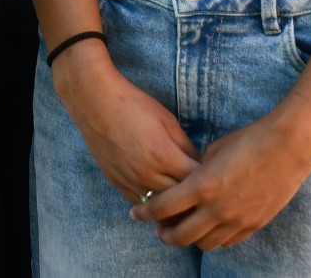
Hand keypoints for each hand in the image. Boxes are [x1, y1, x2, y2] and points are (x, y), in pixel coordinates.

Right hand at [52, 48, 200, 203]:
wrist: (96, 102)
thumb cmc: (134, 105)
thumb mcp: (168, 120)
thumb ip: (185, 146)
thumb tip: (199, 164)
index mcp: (165, 156)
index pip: (196, 181)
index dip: (208, 181)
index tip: (214, 179)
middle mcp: (149, 175)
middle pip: (180, 200)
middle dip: (194, 198)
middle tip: (203, 195)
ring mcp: (131, 182)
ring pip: (160, 208)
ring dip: (173, 207)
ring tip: (184, 203)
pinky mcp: (117, 184)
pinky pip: (140, 204)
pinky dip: (152, 205)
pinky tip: (160, 201)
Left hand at [132, 115, 310, 250]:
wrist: (288, 147)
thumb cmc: (250, 140)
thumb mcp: (215, 149)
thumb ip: (198, 168)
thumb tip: (188, 178)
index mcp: (202, 185)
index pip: (164, 207)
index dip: (145, 212)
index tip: (136, 213)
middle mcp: (217, 209)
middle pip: (180, 235)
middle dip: (164, 234)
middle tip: (158, 228)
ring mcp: (237, 220)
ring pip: (204, 244)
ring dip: (190, 239)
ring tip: (184, 229)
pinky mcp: (254, 224)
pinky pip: (227, 242)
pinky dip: (214, 238)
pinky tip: (210, 229)